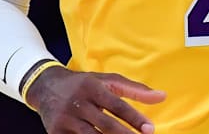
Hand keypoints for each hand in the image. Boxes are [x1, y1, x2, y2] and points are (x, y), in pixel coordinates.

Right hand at [26, 65, 166, 132]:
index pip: (117, 105)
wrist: (45, 86)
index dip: (134, 118)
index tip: (150, 129)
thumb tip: (162, 96)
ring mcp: (65, 119)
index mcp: (92, 87)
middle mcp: (78, 103)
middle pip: (106, 125)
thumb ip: (135, 89)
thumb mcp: (107, 80)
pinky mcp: (55, 132)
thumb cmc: (84, 83)